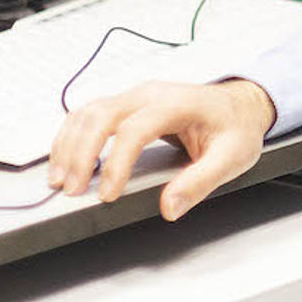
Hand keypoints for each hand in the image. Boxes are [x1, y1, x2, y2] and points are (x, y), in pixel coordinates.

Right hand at [47, 78, 276, 220]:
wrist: (241, 106)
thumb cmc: (236, 128)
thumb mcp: (232, 158)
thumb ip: (200, 182)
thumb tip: (169, 207)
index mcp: (177, 103)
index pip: (135, 130)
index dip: (116, 164)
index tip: (107, 194)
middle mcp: (151, 94)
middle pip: (102, 115)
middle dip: (81, 153)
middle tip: (71, 189)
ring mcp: (137, 96)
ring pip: (89, 112)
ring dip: (69, 144)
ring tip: (60, 178)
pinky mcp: (128, 104)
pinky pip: (90, 114)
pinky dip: (72, 135)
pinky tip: (65, 159)